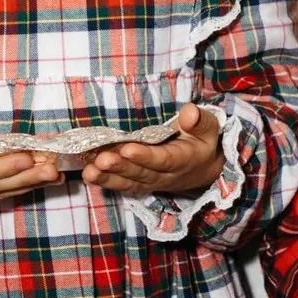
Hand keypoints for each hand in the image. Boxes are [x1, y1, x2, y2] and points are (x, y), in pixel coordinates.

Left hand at [80, 102, 225, 196]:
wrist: (204, 168)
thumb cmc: (202, 140)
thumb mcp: (209, 128)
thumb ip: (200, 120)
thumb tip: (190, 112)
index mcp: (185, 160)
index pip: (164, 159)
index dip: (146, 156)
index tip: (127, 149)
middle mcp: (167, 175)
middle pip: (142, 173)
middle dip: (120, 167)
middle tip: (101, 159)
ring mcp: (153, 182)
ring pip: (130, 182)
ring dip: (108, 178)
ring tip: (89, 171)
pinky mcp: (142, 184)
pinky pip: (124, 185)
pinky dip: (106, 181)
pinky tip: (89, 175)